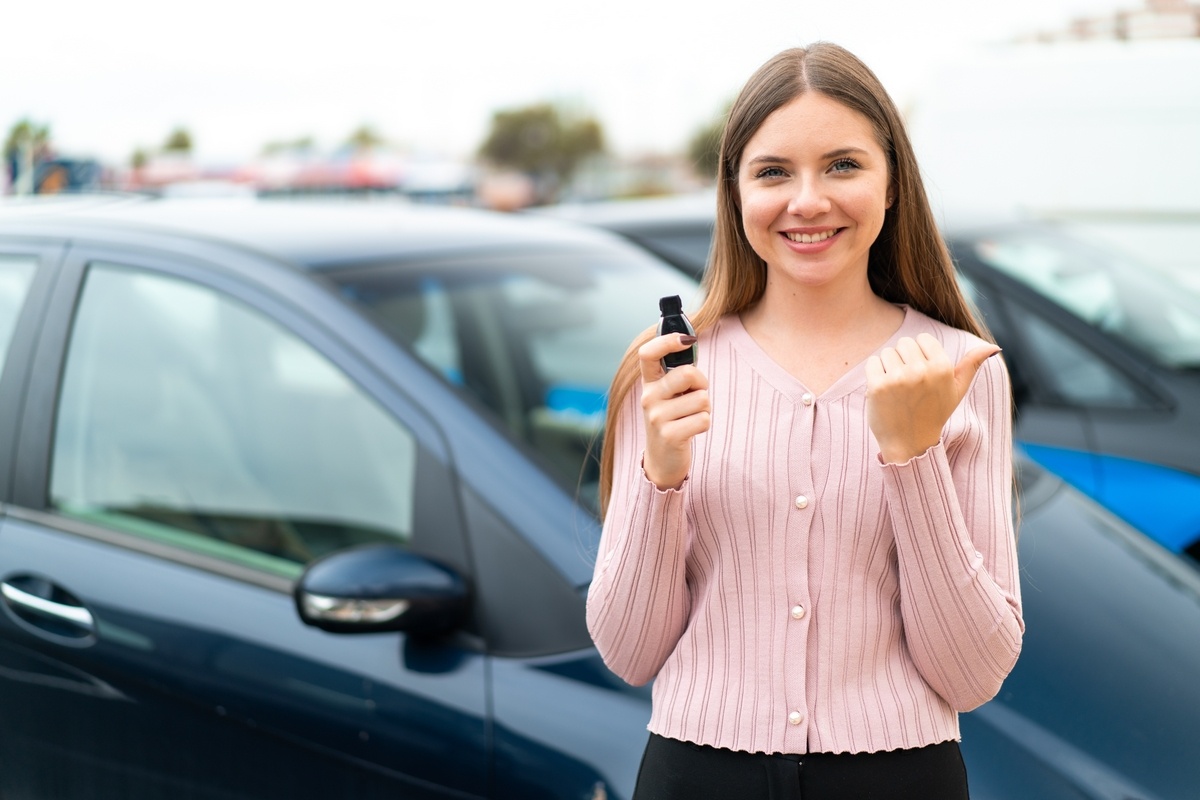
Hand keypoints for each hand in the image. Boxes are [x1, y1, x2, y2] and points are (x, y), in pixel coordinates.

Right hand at [638, 333, 710, 489]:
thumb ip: (678, 372)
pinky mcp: (669, 435)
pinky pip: (703, 419)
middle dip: (701, 383)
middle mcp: (648, 398)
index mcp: (649, 384)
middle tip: (696, 395)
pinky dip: (704, 424)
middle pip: (687, 374)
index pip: (648, 353)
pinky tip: (691, 431)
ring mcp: (657, 417)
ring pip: (701, 399)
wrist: (662, 460)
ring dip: (705, 408)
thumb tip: (690, 341)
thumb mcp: (670, 395)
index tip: (686, 339)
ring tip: (690, 417)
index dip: (667, 341)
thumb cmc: (673, 420)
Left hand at [864, 333, 999, 462]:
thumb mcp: (957, 390)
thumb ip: (972, 365)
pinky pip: (873, 363)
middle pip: (904, 343)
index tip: (922, 375)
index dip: (920, 354)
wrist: (910, 442)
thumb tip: (994, 346)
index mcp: (942, 368)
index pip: (923, 339)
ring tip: (898, 389)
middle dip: (904, 360)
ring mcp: (899, 379)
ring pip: (887, 352)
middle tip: (909, 384)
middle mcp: (921, 371)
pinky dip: (875, 374)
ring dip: (889, 367)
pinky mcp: (878, 386)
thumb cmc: (934, 413)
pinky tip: (884, 391)